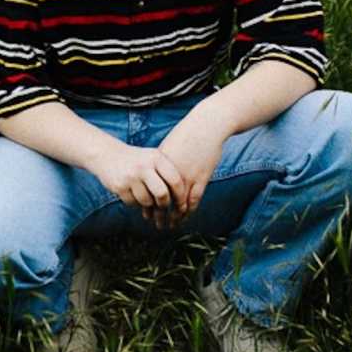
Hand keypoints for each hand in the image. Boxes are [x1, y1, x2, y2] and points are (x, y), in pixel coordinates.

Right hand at [88, 142, 188, 228]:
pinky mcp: (119, 186)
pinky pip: (133, 203)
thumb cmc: (137, 160)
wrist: (107, 154)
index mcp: (156, 157)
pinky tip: (133, 194)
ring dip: (148, 205)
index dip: (180, 195)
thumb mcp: (152, 158)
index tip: (181, 204)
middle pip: (162, 194)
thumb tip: (182, 200)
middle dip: (164, 204)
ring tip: (145, 198)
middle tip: (162, 206)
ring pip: (147, 201)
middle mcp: (144, 166)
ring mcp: (130, 176)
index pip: (175, 180)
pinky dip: (135, 203)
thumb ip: (167, 173)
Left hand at [157, 102, 229, 227]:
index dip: (148, 204)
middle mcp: (171, 172)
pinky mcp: (201, 177)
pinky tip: (185, 217)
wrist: (206, 125)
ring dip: (174, 217)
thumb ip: (161, 161)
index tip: (145, 213)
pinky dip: (188, 211)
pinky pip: (193, 199)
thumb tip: (153, 173)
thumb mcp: (169, 146)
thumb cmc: (188, 133)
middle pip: (162, 199)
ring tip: (170, 226)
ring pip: (178, 204)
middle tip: (155, 224)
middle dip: (158, 214)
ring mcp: (187, 176)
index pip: (151, 189)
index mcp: (160, 164)